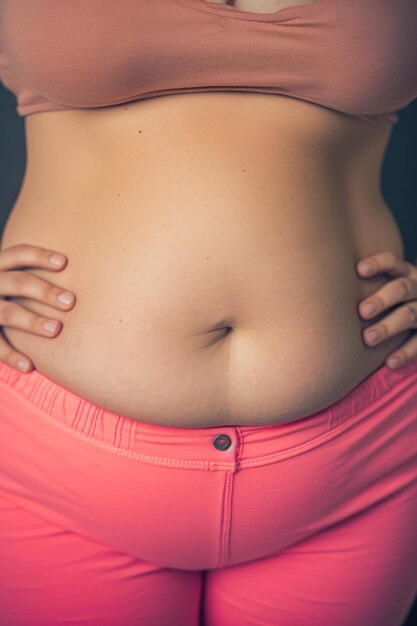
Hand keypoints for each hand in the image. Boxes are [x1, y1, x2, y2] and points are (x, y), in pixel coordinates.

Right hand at [0, 244, 75, 372]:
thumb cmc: (9, 294)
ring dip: (32, 321)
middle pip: (17, 283)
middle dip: (45, 291)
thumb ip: (34, 276)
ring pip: (7, 313)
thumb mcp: (12, 278)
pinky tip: (29, 366)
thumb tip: (83, 270)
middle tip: (71, 302)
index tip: (64, 262)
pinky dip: (10, 356)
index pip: (18, 254)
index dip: (39, 256)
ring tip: (56, 329)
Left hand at [356, 251, 416, 368]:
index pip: (392, 263)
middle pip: (402, 288)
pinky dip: (405, 353)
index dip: (378, 264)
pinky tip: (388, 362)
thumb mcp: (382, 286)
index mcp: (405, 273)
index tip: (358, 270)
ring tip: (368, 338)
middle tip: (362, 311)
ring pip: (410, 315)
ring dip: (389, 326)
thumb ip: (361, 285)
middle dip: (382, 299)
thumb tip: (320, 284)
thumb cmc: (385, 301)